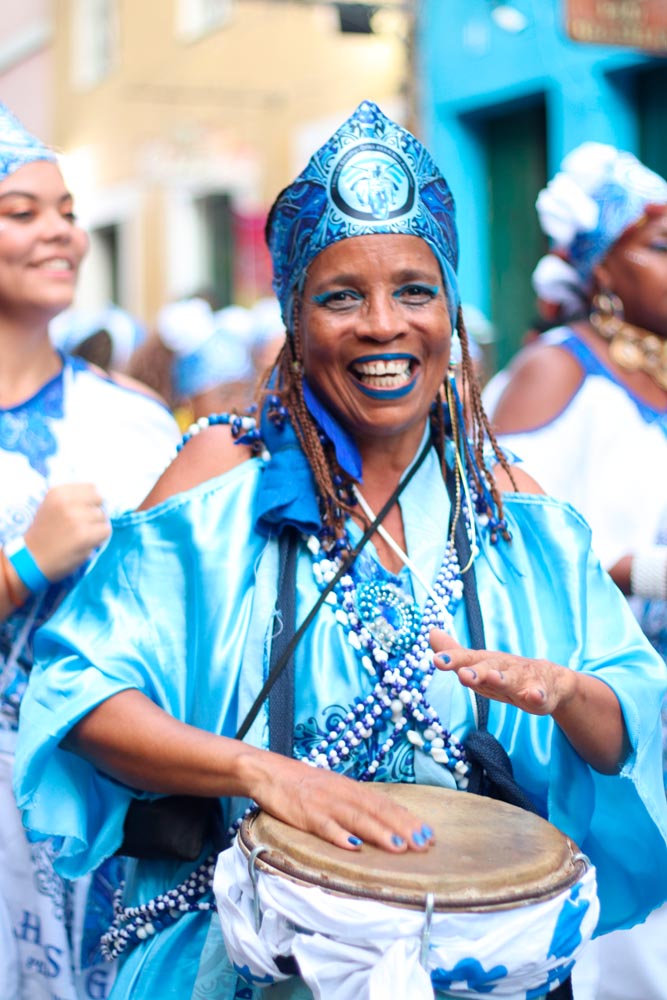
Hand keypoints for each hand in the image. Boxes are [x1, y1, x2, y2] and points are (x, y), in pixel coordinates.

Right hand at [24, 484, 110, 580]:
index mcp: (58, 492)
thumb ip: (72, 499)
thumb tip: (99, 497)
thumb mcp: (51, 506)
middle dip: (95, 512)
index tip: (83, 510)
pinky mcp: (84, 535)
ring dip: (97, 527)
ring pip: (103, 517)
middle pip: (100, 501)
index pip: (91, 488)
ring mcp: (76, 518)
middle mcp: (67, 502)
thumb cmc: (43, 533)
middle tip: (84, 524)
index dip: (91, 500)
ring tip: (82, 535)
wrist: (32, 559)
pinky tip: (86, 543)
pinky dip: (100, 538)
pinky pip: (105, 531)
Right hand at [242, 749, 435, 853]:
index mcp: (351, 788)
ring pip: (356, 818)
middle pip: (377, 810)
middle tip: (423, 843)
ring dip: (379, 832)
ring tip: (399, 847)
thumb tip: (383, 820)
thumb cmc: (303, 784)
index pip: (385, 803)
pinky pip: (324, 825)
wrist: (269, 771)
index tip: (428, 833)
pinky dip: (339, 835)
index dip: (407, 818)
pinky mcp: (305, 813)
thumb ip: (355, 803)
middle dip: (402, 827)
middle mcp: (342, 793)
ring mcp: (324, 803)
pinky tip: (353, 846)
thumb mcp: (334, 788)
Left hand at [429, 629, 575, 716]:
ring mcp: (522, 679)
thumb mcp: (480, 664)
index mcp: (486, 662)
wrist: (549, 680)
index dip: (452, 658)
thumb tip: (431, 632)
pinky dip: (537, 695)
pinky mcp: (541, 694)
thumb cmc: (506, 672)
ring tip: (492, 678)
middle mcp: (502, 667)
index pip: (467, 658)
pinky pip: (539, 695)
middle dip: (475, 671)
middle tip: (462, 674)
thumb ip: (455, 652)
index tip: (437, 660)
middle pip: (488, 667)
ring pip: (512, 679)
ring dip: (502, 678)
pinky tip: (533, 696)